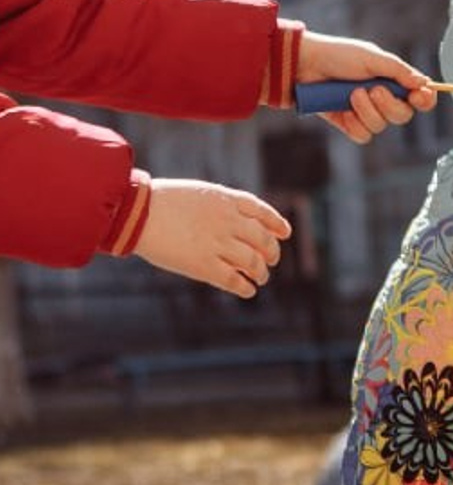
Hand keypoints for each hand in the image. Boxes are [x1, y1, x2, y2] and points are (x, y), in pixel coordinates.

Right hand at [135, 179, 291, 297]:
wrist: (135, 212)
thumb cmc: (159, 201)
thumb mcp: (198, 194)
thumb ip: (221, 205)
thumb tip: (239, 220)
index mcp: (226, 200)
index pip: (262, 212)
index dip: (276, 224)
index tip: (285, 233)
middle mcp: (228, 222)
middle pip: (263, 240)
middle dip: (271, 252)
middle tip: (271, 260)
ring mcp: (217, 244)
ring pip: (253, 262)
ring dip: (261, 273)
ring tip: (262, 277)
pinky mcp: (204, 265)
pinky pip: (234, 280)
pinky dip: (245, 287)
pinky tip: (248, 291)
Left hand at [297, 32, 436, 143]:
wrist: (304, 65)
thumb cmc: (337, 55)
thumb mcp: (371, 57)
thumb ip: (399, 71)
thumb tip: (424, 83)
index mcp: (393, 81)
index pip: (420, 97)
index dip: (424, 100)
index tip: (417, 97)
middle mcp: (383, 99)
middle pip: (403, 116)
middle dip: (389, 105)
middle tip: (373, 89)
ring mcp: (365, 113)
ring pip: (381, 126)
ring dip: (367, 111)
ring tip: (351, 93)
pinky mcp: (348, 124)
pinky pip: (363, 135)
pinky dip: (354, 123)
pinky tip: (344, 109)